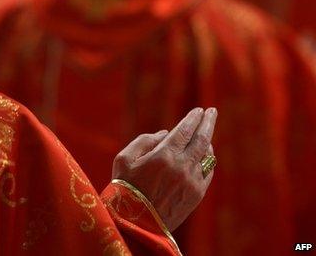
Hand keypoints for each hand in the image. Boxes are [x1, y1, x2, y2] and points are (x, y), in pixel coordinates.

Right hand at [112, 108, 217, 231]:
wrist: (135, 225)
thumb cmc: (125, 188)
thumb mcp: (124, 159)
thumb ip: (144, 141)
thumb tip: (166, 133)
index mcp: (163, 156)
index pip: (185, 130)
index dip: (193, 118)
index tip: (199, 110)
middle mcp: (181, 167)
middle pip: (202, 139)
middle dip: (208, 122)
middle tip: (212, 111)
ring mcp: (192, 182)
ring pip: (207, 155)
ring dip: (208, 142)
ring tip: (205, 134)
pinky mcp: (197, 195)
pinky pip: (208, 171)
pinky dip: (208, 160)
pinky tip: (205, 155)